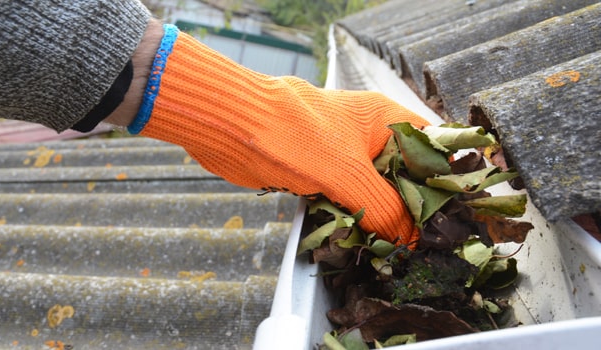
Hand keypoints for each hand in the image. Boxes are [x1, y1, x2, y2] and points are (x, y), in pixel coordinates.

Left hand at [128, 25, 429, 244]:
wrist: (233, 127)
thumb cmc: (292, 135)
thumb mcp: (347, 174)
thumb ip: (383, 206)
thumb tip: (409, 239)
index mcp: (386, 120)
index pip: (434, 148)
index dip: (447, 180)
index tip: (457, 216)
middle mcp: (369, 136)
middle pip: (405, 175)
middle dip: (414, 207)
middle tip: (427, 244)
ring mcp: (344, 156)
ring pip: (375, 191)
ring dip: (383, 218)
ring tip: (400, 250)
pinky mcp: (321, 174)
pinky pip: (348, 200)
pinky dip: (354, 220)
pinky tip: (364, 243)